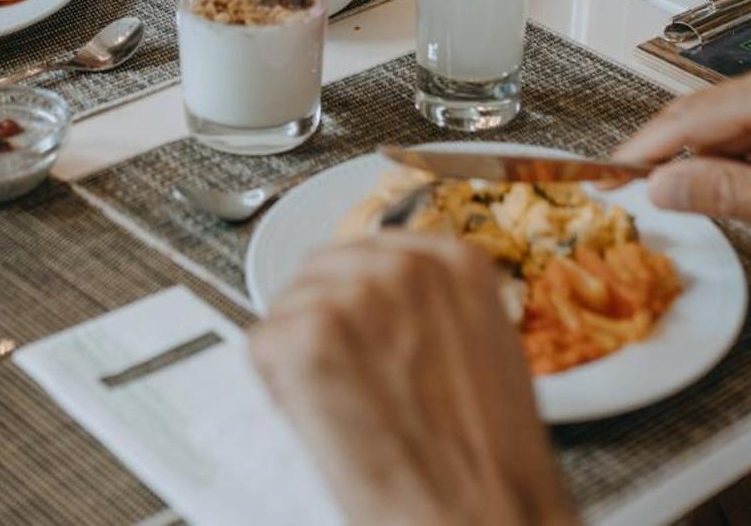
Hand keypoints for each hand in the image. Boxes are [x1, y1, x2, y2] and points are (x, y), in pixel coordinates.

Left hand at [249, 237, 578, 525]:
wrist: (477, 513)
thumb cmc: (487, 459)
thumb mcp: (482, 349)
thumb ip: (433, 308)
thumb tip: (389, 303)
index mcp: (454, 262)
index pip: (371, 250)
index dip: (356, 301)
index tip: (360, 334)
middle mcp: (403, 265)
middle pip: (322, 269)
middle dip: (324, 323)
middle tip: (349, 382)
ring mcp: (353, 296)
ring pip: (289, 306)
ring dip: (302, 356)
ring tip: (346, 408)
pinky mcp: (310, 337)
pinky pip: (264, 344)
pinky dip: (279, 388)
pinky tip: (323, 418)